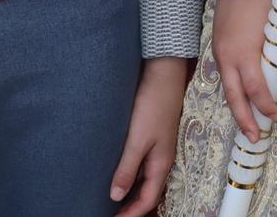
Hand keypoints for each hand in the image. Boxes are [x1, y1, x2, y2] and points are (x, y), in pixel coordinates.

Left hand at [109, 57, 189, 214]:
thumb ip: (126, 169)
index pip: (148, 200)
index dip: (132, 214)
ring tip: (113, 201)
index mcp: (161, 164)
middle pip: (148, 193)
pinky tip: (119, 173)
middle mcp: (162, 159)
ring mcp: (158, 148)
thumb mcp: (137, 140)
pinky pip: (142, 166)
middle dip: (133, 207)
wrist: (164, 74)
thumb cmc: (153, 105)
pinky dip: (131, 177)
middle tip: (112, 215)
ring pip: (145, 180)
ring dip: (132, 193)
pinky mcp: (153, 137)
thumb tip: (116, 197)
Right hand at [210, 0, 276, 144]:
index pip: (256, 89)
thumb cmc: (262, 1)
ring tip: (248, 125)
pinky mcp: (217, 49)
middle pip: (234, 97)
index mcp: (245, 54)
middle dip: (244, 120)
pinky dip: (233, 91)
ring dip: (237, 108)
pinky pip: (224, 76)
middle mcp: (228, 58)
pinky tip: (241, 99)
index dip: (266, 105)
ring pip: (226, 89)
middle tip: (255, 138)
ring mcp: (219, 54)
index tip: (276, 117)